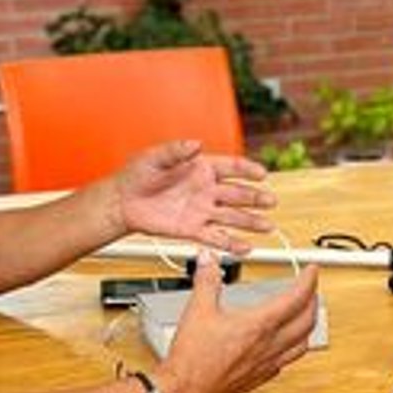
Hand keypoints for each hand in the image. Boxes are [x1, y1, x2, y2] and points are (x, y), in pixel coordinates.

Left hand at [111, 139, 275, 254]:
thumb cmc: (136, 175)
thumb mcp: (154, 157)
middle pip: (237, 194)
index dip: (248, 170)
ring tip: (268, 227)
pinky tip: (246, 247)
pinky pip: (216, 237)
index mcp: (200, 168)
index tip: (262, 174)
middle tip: (271, 201)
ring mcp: (201, 210)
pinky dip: (231, 243)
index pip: (231, 167)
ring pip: (232, 217)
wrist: (122, 202)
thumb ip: (176, 151)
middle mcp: (206, 190)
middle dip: (256, 198)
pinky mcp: (192, 229)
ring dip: (251, 222)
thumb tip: (195, 144)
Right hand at [154, 255, 318, 392]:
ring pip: (303, 344)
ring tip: (305, 316)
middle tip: (310, 290)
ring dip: (308, 326)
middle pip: (307, 321)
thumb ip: (207, 281)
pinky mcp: (259, 377)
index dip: (309, 281)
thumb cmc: (193, 357)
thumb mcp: (198, 309)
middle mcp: (269, 346)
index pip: (297, 298)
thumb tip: (209, 261)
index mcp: (259, 325)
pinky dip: (292, 348)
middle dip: (313, 301)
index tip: (311, 271)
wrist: (185, 390)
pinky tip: (284, 346)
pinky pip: (286, 361)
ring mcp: (266, 364)